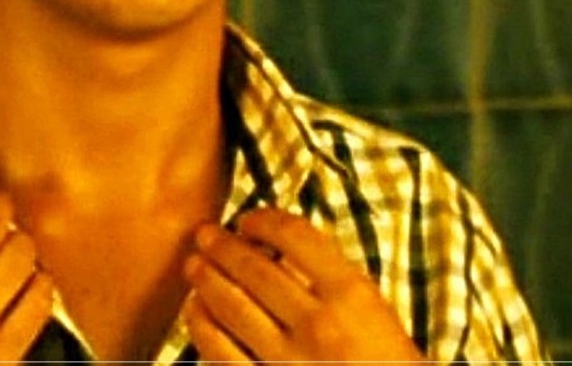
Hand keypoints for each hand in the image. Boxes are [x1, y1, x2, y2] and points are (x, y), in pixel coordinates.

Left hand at [184, 207, 424, 364]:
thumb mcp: (378, 315)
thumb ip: (337, 283)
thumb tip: (286, 252)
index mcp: (352, 295)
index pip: (296, 236)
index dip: (264, 220)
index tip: (248, 219)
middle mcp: (318, 322)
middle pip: (255, 268)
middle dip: (222, 246)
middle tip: (205, 233)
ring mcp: (287, 359)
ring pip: (230, 306)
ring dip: (205, 279)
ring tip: (193, 264)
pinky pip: (219, 352)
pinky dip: (201, 326)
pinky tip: (195, 311)